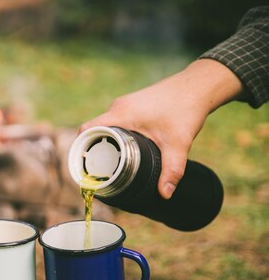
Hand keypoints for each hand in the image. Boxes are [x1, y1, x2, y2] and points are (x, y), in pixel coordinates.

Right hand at [79, 59, 242, 198]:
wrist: (198, 86)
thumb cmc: (186, 108)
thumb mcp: (178, 143)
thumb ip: (172, 170)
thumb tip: (165, 194)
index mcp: (120, 114)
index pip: (86, 129)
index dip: (80, 147)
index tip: (82, 164)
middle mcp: (118, 107)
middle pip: (93, 129)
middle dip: (93, 149)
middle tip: (98, 169)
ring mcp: (125, 104)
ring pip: (105, 125)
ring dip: (104, 141)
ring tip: (110, 161)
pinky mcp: (134, 104)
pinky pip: (115, 120)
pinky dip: (115, 134)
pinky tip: (124, 146)